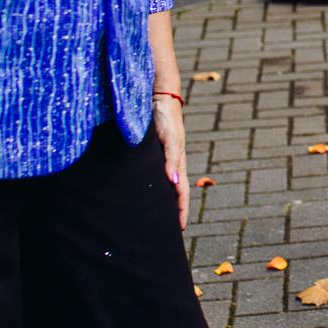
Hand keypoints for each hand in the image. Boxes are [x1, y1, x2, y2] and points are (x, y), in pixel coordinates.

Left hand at [155, 95, 189, 229]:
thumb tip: (174, 183)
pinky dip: (153, 188)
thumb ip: (172, 160)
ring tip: (155, 217)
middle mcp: (171, 164)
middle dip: (173, 211)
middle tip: (167, 231)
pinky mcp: (153, 154)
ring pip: (163, 186)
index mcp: (178, 163)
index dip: (182, 211)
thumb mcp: (171, 139)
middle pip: (174, 193)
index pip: (182, 193)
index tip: (180, 229)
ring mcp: (162, 159)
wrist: (158, 97)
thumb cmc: (166, 117)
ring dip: (162, 202)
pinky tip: (145, 193)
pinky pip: (155, 176)